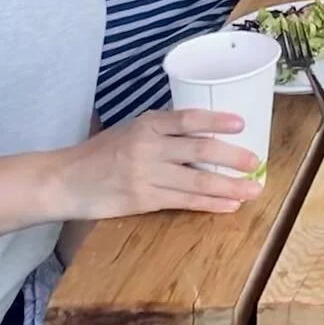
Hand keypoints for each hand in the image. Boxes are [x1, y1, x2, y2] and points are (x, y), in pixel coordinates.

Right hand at [56, 109, 262, 219]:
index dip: (217, 120)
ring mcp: (147, 175)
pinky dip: (208, 204)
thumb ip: (164, 127)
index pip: (189, 118)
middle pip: (200, 151)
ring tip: (251, 190)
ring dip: (228, 187)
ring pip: (196, 181)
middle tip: (256, 162)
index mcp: (149, 123)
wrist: (67, 180)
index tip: (242, 123)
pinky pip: (183, 202)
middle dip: (232, 158)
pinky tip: (227, 206)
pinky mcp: (143, 201)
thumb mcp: (133, 127)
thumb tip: (205, 128)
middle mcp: (150, 147)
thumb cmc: (103, 150)